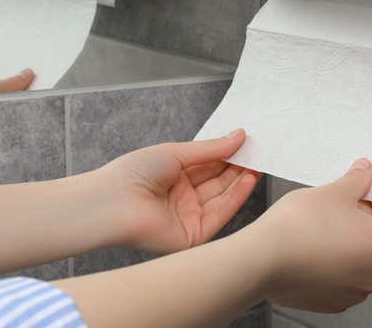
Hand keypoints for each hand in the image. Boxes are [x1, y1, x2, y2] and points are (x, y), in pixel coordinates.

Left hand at [97, 128, 260, 253]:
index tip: (249, 142)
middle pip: (218, 182)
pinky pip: (220, 215)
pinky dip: (236, 198)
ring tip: (259, 162)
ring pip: (222, 198)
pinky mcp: (193, 235)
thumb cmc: (133, 173)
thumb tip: (239, 136)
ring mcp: (189, 217)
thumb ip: (211, 149)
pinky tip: (248, 179)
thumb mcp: (176, 153)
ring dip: (241, 181)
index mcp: (174, 178)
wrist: (111, 202)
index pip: (209, 166)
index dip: (229, 155)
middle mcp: (182, 198)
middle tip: (260, 151)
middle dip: (239, 166)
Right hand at [254, 158, 371, 312]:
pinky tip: (312, 247)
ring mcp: (356, 292)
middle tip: (335, 204)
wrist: (261, 260)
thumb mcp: (335, 191)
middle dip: (360, 218)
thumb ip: (358, 180)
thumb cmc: (299, 227)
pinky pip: (341, 275)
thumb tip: (366, 172)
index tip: (358, 187)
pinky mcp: (333, 301)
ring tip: (320, 226)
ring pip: (358, 257)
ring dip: (346, 241)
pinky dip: (332, 261)